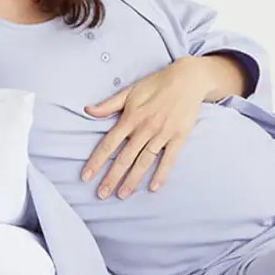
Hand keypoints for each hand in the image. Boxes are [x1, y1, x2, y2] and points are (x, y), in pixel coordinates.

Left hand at [81, 57, 219, 198]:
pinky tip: (153, 188)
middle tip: (101, 194)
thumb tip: (87, 110)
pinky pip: (168, 159)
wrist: (188, 79)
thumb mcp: (130, 91)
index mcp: (130, 117)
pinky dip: (161, 174)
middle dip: (111, 178)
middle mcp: (144, 128)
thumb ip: (109, 104)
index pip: (109, 143)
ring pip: (144, 161)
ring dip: (132, 180)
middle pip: (124, 157)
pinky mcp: (179, 137)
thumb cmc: (157, 84)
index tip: (86, 176)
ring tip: (122, 195)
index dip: (97, 161)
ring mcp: (162, 134)